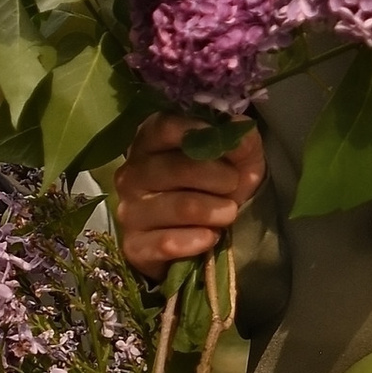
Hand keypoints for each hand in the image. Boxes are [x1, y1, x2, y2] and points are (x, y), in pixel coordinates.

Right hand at [114, 110, 264, 273]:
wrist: (194, 243)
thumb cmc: (212, 190)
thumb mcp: (236, 163)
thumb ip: (241, 144)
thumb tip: (241, 134)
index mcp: (150, 143)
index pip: (163, 127)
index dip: (197, 131)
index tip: (227, 143)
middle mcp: (132, 173)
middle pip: (175, 167)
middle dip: (216, 177)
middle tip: (234, 185)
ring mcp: (129, 210)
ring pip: (179, 206)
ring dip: (213, 210)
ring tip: (229, 213)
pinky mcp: (134, 245)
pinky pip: (167, 242)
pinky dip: (196, 240)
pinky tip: (210, 237)